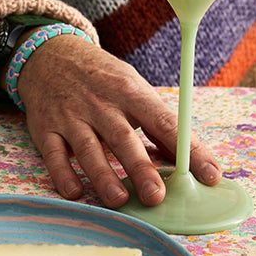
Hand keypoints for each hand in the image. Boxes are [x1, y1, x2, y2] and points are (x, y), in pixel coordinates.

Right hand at [15, 35, 221, 207]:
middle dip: (140, 169)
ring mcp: (71, 116)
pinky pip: (54, 154)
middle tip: (156, 197)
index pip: (166, 123)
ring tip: (118, 200)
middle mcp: (101, 104)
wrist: (50, 55)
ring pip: (88, 149)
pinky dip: (62, 174)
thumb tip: (183, 160)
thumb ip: (155, 124)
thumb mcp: (132, 88)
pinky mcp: (45, 128)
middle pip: (123, 139)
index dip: (189, 150)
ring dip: (103, 176)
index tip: (210, 175)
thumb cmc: (102, 78)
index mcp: (131, 92)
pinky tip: (74, 192)